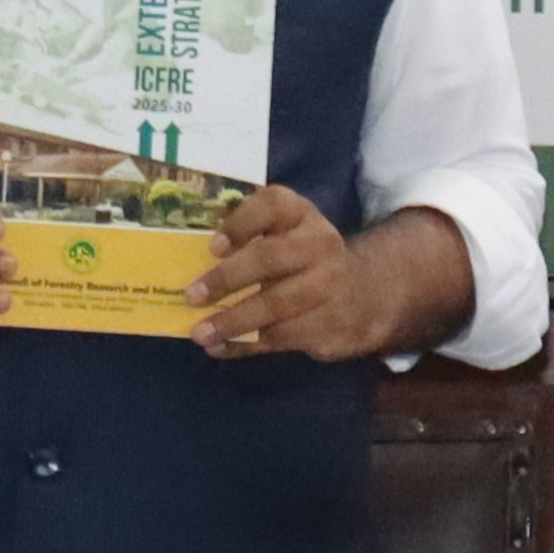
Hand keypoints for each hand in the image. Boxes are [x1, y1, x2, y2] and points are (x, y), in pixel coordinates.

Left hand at [191, 190, 463, 361]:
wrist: (364, 295)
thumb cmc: (302, 259)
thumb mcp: (285, 233)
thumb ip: (248, 236)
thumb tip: (189, 258)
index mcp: (301, 215)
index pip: (273, 205)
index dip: (241, 223)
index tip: (213, 247)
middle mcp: (320, 245)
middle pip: (270, 258)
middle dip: (227, 278)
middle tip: (192, 296)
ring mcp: (329, 287)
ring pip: (275, 306)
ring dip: (232, 321)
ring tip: (199, 333)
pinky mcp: (330, 326)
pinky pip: (280, 338)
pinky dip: (244, 345)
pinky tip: (220, 347)